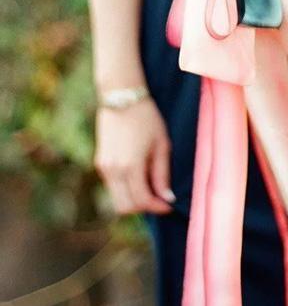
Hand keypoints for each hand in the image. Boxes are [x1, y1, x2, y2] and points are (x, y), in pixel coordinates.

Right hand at [95, 97, 173, 214]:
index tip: (169, 205)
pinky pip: (113, 186)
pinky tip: (139, 174)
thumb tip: (167, 198)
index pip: (141, 201)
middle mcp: (113, 170)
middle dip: (143, 207)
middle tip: (159, 198)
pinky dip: (126, 188)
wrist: (121, 98)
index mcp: (130, 166)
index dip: (157, 207)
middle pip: (125, 207)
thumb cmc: (147, 118)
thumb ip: (162, 174)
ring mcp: (104, 167)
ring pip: (117, 199)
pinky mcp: (100, 162)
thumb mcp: (161, 145)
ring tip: (151, 184)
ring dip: (133, 199)